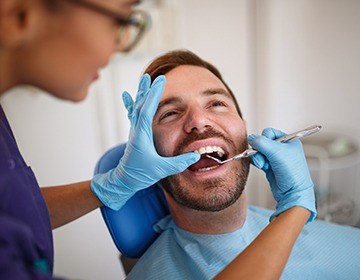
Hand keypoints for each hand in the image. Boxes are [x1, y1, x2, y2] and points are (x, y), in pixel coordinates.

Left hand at [91, 74, 199, 209]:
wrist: (124, 180)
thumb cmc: (140, 174)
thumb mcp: (162, 170)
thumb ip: (179, 162)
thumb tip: (196, 155)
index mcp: (142, 135)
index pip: (147, 110)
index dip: (154, 95)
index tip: (160, 81)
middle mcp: (136, 130)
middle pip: (141, 105)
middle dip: (148, 90)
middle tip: (154, 76)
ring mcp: (135, 131)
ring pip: (137, 107)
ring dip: (142, 93)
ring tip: (144, 80)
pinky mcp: (135, 134)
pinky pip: (133, 114)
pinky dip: (132, 103)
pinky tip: (127, 96)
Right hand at [247, 128, 315, 222]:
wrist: (293, 192)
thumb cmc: (292, 172)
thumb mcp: (276, 152)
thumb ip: (261, 142)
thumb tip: (251, 138)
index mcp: (289, 141)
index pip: (270, 132)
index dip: (264, 138)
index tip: (266, 146)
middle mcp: (282, 148)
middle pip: (262, 142)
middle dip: (259, 150)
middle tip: (263, 157)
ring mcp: (275, 158)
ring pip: (259, 151)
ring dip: (258, 157)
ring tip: (263, 165)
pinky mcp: (270, 166)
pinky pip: (258, 159)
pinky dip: (258, 163)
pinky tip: (263, 168)